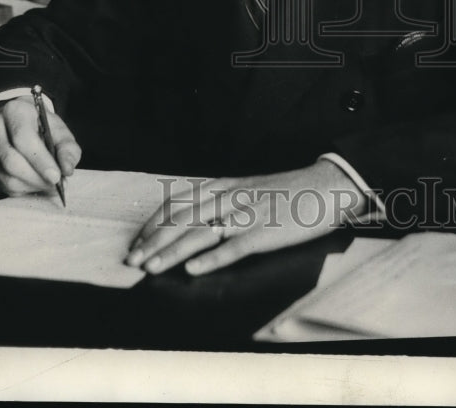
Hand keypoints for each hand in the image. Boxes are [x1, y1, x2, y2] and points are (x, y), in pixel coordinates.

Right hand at [0, 95, 81, 196]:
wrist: (21, 123)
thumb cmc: (42, 127)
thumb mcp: (60, 131)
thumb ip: (68, 149)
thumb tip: (67, 169)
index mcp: (14, 111)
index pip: (23, 138)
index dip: (40, 160)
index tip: (56, 176)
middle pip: (11, 161)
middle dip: (36, 178)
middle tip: (54, 183)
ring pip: (6, 177)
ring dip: (30, 185)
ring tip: (46, 183)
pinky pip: (0, 185)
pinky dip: (20, 189)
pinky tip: (32, 182)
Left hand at [125, 159, 367, 275]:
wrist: (323, 187)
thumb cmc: (284, 192)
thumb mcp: (246, 188)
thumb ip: (221, 200)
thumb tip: (191, 217)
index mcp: (224, 186)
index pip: (179, 202)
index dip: (154, 222)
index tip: (137, 240)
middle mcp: (230, 198)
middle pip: (183, 219)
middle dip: (154, 241)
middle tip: (133, 258)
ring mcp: (246, 215)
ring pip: (201, 233)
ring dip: (172, 252)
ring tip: (151, 267)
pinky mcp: (264, 233)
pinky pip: (234, 247)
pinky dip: (212, 258)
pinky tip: (194, 270)